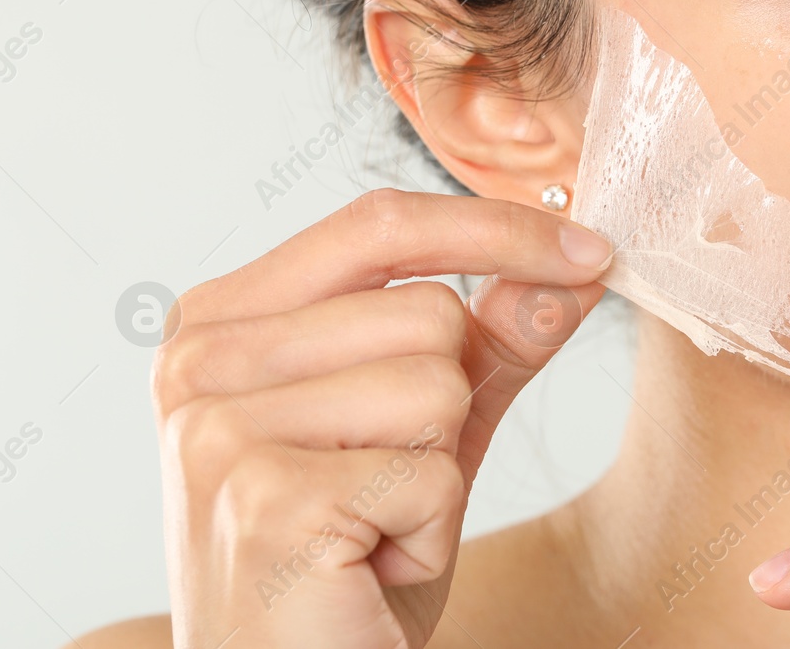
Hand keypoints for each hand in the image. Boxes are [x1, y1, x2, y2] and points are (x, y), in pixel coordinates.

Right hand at [152, 189, 612, 648]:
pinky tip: (366, 568)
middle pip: (428, 308)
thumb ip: (488, 342)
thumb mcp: (424, 431)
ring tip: (371, 528)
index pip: (380, 222)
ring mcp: (218, 428)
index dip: (497, 227)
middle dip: (449, 406)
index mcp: (222, 320)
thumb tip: (574, 267)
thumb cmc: (347, 562)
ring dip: (437, 475)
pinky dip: (427, 534)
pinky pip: (430, 473)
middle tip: (383, 486)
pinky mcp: (262, 499)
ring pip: (437, 382)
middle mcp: (198, 360)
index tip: (591, 250)